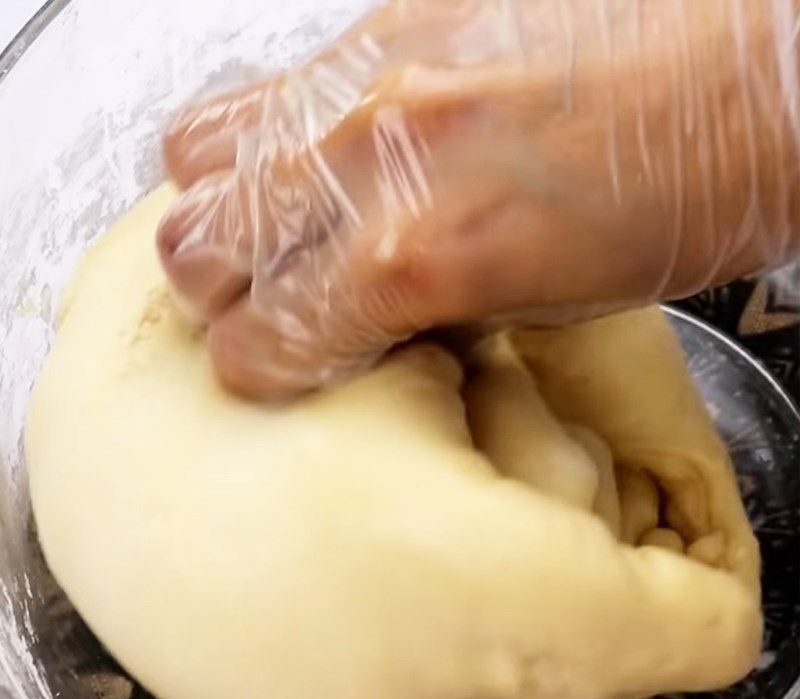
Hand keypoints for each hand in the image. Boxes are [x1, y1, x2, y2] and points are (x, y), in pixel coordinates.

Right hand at [158, 0, 799, 397]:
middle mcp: (372, 161)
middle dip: (216, 290)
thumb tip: (360, 315)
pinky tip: (318, 159)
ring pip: (198, 158)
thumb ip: (426, 309)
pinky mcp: (386, 17)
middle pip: (195, 246)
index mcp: (419, 259)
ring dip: (221, 206)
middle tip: (259, 298)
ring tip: (270, 224)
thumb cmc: (679, 197)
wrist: (746, 70)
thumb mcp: (544, 305)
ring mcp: (370, 77)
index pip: (260, 340)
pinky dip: (267, 140)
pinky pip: (268, 89)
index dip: (258, 365)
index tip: (274, 364)